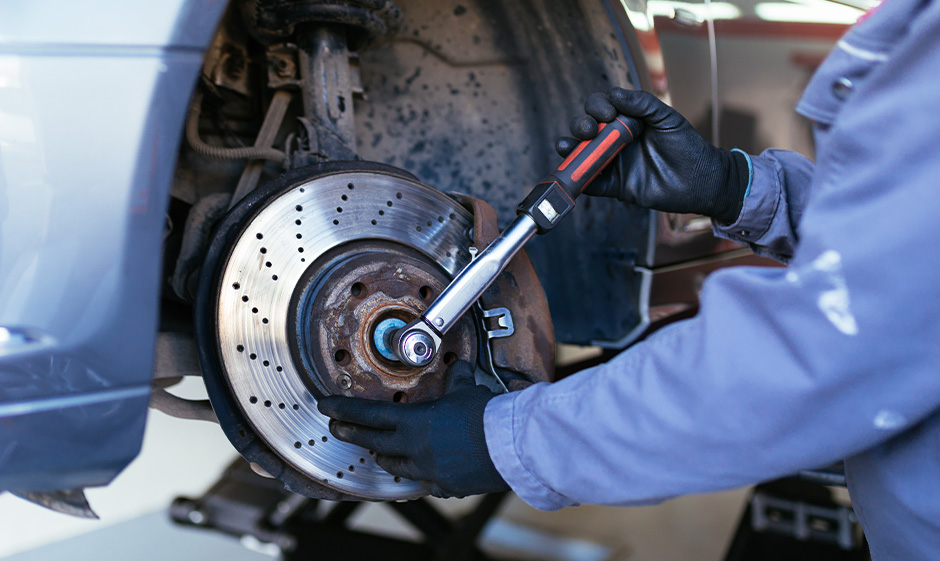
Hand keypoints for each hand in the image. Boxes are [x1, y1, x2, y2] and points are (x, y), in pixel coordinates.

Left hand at [317, 361, 508, 497]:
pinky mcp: (445, 485)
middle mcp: (415, 449)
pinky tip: (421, 471)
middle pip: (372, 442)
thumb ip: (456, 378)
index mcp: (415, 423)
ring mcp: (428, 470)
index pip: (368, 415)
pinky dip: (419, 474)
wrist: (511, 446)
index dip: (344, 410)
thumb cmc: (488, 416)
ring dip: (383, 456)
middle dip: (350, 435)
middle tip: (335, 429)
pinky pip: (424, 482)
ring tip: (378, 451)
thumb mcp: (467, 390)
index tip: (326, 407)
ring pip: (394, 467)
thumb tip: (458, 366)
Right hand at [556, 88, 749, 223]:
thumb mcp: (666, 118)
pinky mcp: (615, 186)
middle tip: (589, 130)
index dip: (597, 107)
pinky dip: (580, 180)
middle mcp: (615, 140)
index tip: (608, 113)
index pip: (600, 107)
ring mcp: (613, 163)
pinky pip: (592, 184)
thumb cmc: (687, 146)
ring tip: (568, 147)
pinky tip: (575, 174)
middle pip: (586, 129)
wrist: (701, 180)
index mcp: (627, 121)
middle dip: (580, 125)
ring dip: (570, 149)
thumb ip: (642, 103)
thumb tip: (613, 94)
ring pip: (582, 155)